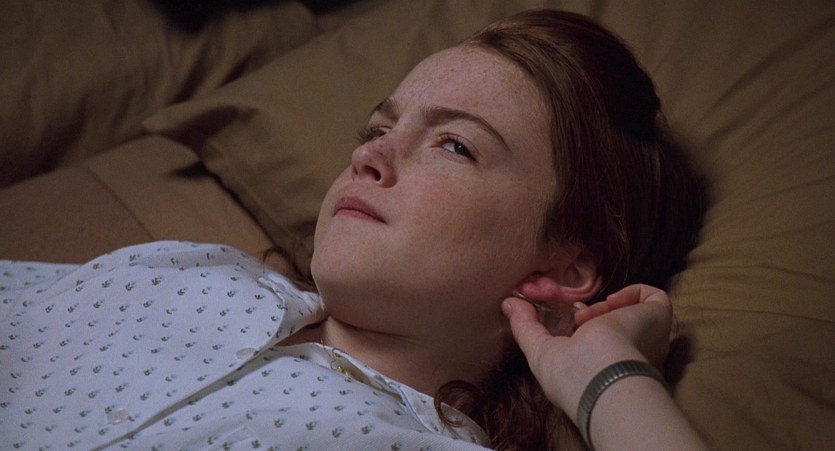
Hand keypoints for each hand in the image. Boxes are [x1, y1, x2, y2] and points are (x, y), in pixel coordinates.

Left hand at [501, 284, 672, 420]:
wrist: (603, 374)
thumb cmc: (572, 376)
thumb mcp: (540, 350)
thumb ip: (525, 327)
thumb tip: (508, 303)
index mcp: (605, 366)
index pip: (597, 336)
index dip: (578, 320)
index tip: (564, 316)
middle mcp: (630, 354)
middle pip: (613, 321)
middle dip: (590, 311)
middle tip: (575, 312)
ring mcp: (647, 337)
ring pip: (631, 310)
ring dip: (606, 306)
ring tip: (592, 316)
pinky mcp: (660, 319)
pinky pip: (653, 297)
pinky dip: (632, 293)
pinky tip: (613, 304)